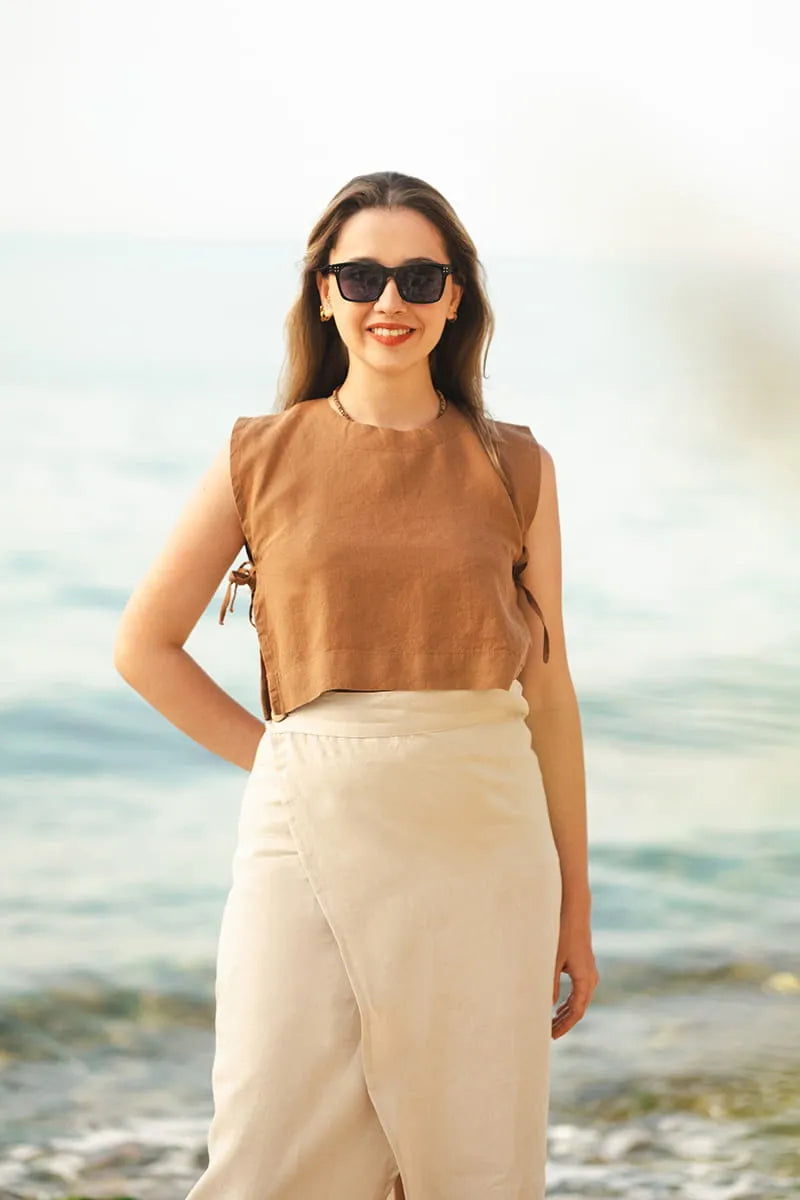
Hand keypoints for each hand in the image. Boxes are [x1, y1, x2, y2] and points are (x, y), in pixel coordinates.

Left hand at [551, 910, 598, 1038]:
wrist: (574, 911)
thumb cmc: (562, 934)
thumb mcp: (552, 961)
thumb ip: (550, 985)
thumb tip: (547, 1007)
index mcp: (585, 979)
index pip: (576, 1011)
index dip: (564, 1025)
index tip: (551, 1035)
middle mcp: (591, 978)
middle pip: (579, 1008)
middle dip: (565, 1022)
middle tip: (550, 1033)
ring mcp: (589, 971)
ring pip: (580, 1000)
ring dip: (567, 1012)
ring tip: (552, 1023)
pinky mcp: (584, 965)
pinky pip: (579, 990)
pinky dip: (569, 1001)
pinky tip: (558, 1005)